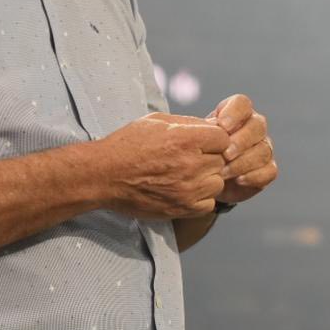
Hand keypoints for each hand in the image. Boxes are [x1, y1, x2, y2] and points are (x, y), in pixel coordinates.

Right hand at [97, 111, 232, 218]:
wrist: (105, 175)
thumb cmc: (128, 145)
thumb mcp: (156, 121)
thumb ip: (186, 123)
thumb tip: (211, 125)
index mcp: (184, 138)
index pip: (223, 137)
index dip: (214, 138)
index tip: (203, 140)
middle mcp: (190, 164)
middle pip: (221, 160)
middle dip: (210, 157)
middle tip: (190, 157)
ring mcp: (188, 189)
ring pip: (217, 182)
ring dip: (207, 178)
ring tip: (187, 174)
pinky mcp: (182, 208)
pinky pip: (209, 204)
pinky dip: (200, 198)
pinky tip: (184, 189)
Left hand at [207, 94, 277, 204]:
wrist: (209, 178)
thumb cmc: (202, 152)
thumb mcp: (198, 138)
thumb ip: (204, 130)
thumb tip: (210, 127)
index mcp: (237, 113)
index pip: (242, 104)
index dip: (234, 113)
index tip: (222, 126)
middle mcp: (254, 127)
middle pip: (257, 126)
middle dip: (241, 141)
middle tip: (225, 154)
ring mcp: (264, 147)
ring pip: (263, 150)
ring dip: (243, 162)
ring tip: (223, 172)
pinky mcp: (268, 169)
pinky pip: (269, 170)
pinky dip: (254, 176)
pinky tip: (238, 180)